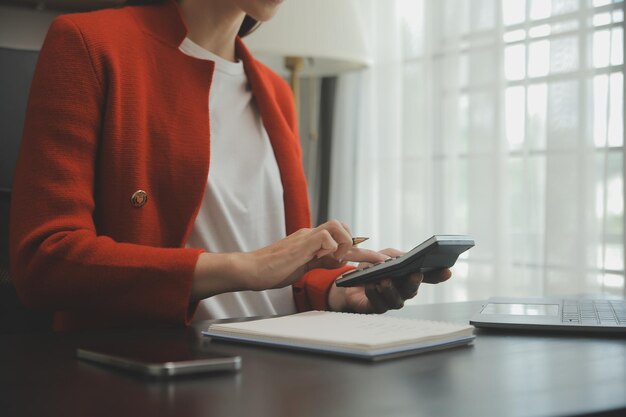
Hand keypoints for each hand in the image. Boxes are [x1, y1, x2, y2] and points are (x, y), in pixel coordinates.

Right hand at [239, 220, 383, 290]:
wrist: (251, 270)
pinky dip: (332, 248)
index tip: (375, 259)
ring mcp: (305, 237)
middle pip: (340, 225)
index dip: (359, 248)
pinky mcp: (301, 244)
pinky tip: (327, 260)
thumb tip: (338, 261)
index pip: (339, 237)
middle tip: (353, 260)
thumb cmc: (272, 270)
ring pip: (336, 225)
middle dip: (354, 242)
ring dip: (343, 242)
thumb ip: (320, 260)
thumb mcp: (302, 266)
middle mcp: (309, 235)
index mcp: (310, 240)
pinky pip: (325, 237)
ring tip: (337, 259)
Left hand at [328, 248, 451, 313]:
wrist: (350, 281)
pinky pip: (378, 304)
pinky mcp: (375, 308)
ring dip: (391, 289)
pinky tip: (370, 285)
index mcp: (408, 276)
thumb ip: (395, 256)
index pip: (428, 277)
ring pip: (396, 300)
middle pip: (412, 290)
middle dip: (414, 282)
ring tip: (385, 280)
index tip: (447, 270)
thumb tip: (404, 259)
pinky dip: (374, 294)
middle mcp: (403, 291)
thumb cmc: (371, 267)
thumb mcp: (384, 256)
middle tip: (416, 274)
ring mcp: (390, 301)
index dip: (438, 275)